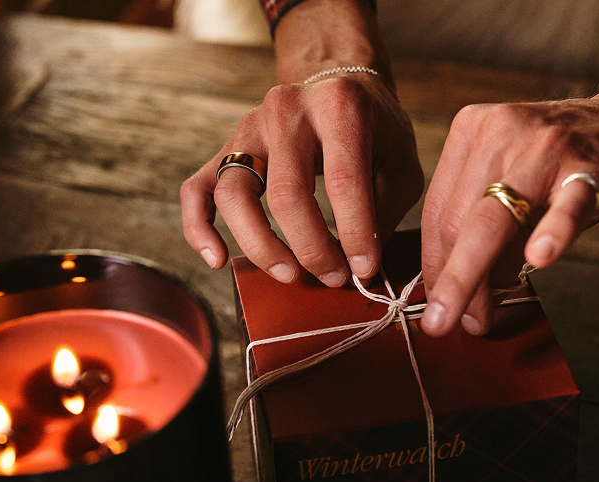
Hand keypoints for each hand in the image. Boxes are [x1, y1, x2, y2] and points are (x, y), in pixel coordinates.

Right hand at [180, 72, 422, 286]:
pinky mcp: (225, 148)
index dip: (354, 235)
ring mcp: (248, 128)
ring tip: (288, 275)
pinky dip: (199, 229)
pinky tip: (218, 260)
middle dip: (311, 248)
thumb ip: (384, 211)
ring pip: (234, 194)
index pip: (343, 182)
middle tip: (332, 277)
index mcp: (338, 108)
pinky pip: (197, 190)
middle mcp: (286, 111)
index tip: (363, 270)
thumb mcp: (401, 162)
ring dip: (260, 246)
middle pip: (286, 194)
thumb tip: (358, 269)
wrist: (339, 86)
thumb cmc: (376, 133)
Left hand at [419, 76, 598, 336]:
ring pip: (495, 220)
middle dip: (451, 282)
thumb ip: (488, 237)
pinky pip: (568, 204)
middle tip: (445, 324)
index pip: (437, 212)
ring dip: (477, 276)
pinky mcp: (592, 166)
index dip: (433, 267)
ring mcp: (546, 146)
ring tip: (476, 319)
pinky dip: (553, 231)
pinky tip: (541, 257)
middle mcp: (501, 130)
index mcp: (472, 131)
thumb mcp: (515, 190)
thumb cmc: (568, 165)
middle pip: (458, 220)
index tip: (436, 306)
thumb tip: (464, 299)